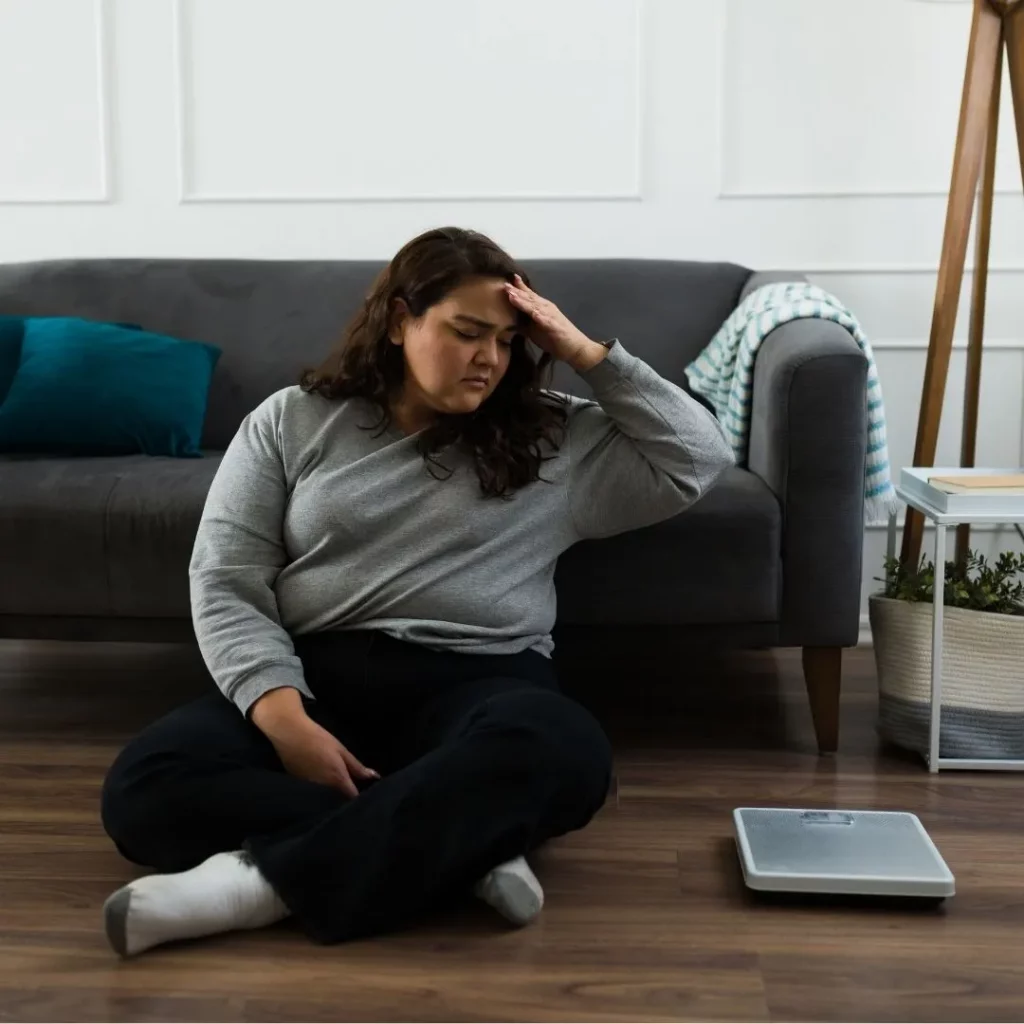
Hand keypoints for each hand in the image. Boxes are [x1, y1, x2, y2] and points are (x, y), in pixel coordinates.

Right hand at [253, 692, 378, 798]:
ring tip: (339, 794)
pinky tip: (323, 790)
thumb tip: (374, 777)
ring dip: (333, 800)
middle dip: (346, 802)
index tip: (366, 798)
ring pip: (326, 802)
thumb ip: (357, 767)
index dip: (360, 801)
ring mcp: (310, 791)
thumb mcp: (341, 750)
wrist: (290, 733)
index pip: (352, 799)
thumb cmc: (319, 739)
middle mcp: (324, 790)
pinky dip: (320, 796)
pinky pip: (314, 797)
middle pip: (339, 803)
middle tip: (354, 795)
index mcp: (337, 780)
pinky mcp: (299, 789)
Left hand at [505, 275, 608, 371]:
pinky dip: (541, 317)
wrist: (576, 348)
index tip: (506, 281)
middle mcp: (547, 309)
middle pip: (530, 298)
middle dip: (517, 291)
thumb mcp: (534, 331)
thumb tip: (507, 323)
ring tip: (513, 295)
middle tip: (504, 285)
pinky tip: (534, 314)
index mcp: (541, 308)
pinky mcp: (557, 328)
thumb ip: (523, 324)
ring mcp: (552, 317)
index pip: (529, 295)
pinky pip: (548, 321)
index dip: (518, 288)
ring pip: (536, 307)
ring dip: (524, 301)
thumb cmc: (555, 339)